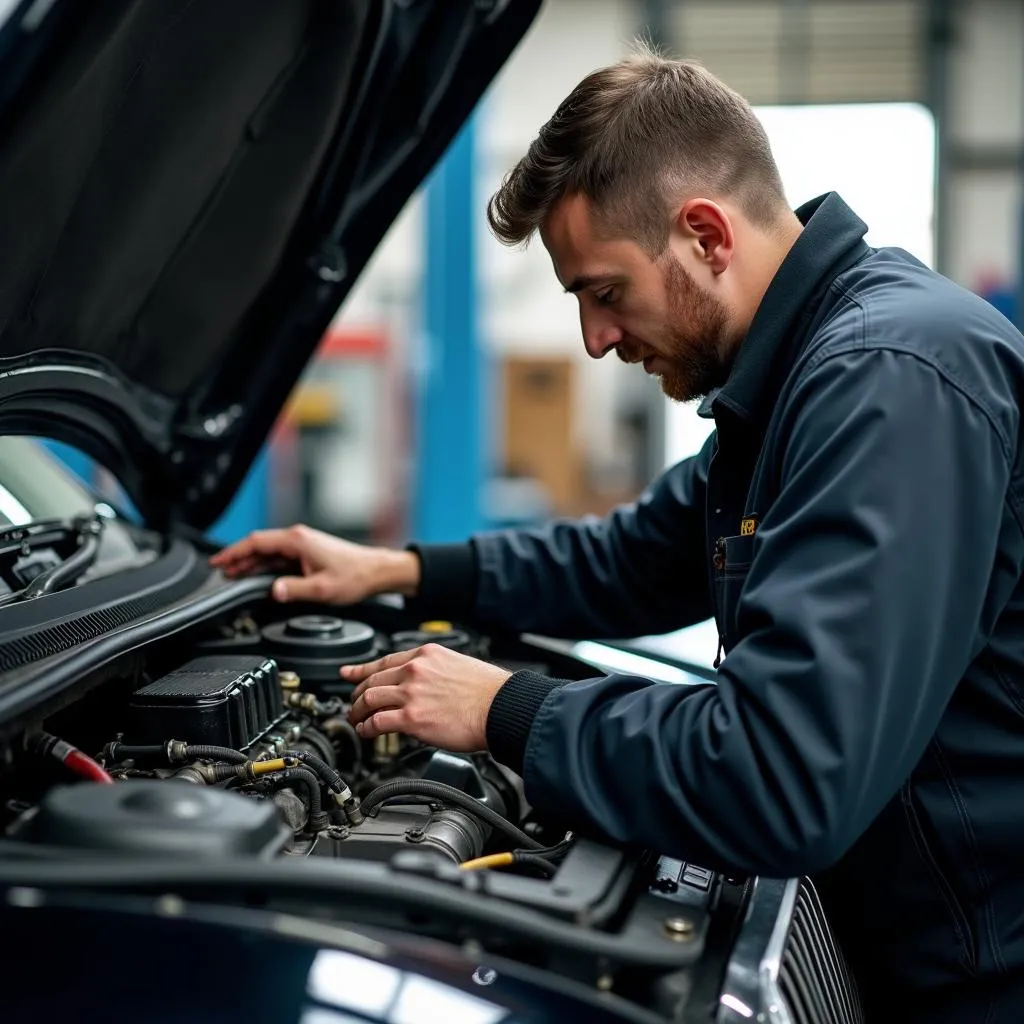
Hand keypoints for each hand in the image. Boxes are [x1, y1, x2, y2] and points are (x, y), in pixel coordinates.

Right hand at [208, 524, 419, 604]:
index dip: (233, 552)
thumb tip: (273, 591)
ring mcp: (303, 545)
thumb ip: (294, 589)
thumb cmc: (355, 576)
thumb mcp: (322, 589)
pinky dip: (264, 564)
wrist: (376, 572)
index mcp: (298, 541)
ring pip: (268, 551)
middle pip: (259, 545)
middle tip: (219, 570)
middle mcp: (298, 539)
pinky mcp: (307, 553)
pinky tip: (256, 574)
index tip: (217, 561)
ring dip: (249, 562)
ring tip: (231, 574)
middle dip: (237, 557)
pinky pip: (278, 557)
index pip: (256, 542)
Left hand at [346, 643, 511, 750]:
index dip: (362, 669)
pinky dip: (366, 727)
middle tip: (353, 704)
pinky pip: (377, 721)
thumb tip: (423, 687)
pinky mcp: (412, 717)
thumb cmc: (489, 691)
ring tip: (355, 720)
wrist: (501, 707)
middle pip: (372, 680)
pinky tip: (366, 732)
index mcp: (427, 655)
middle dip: (357, 694)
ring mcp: (412, 693)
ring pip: (368, 699)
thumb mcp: (457, 666)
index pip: (385, 661)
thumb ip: (434, 672)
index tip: (349, 673)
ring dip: (357, 712)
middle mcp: (415, 670)